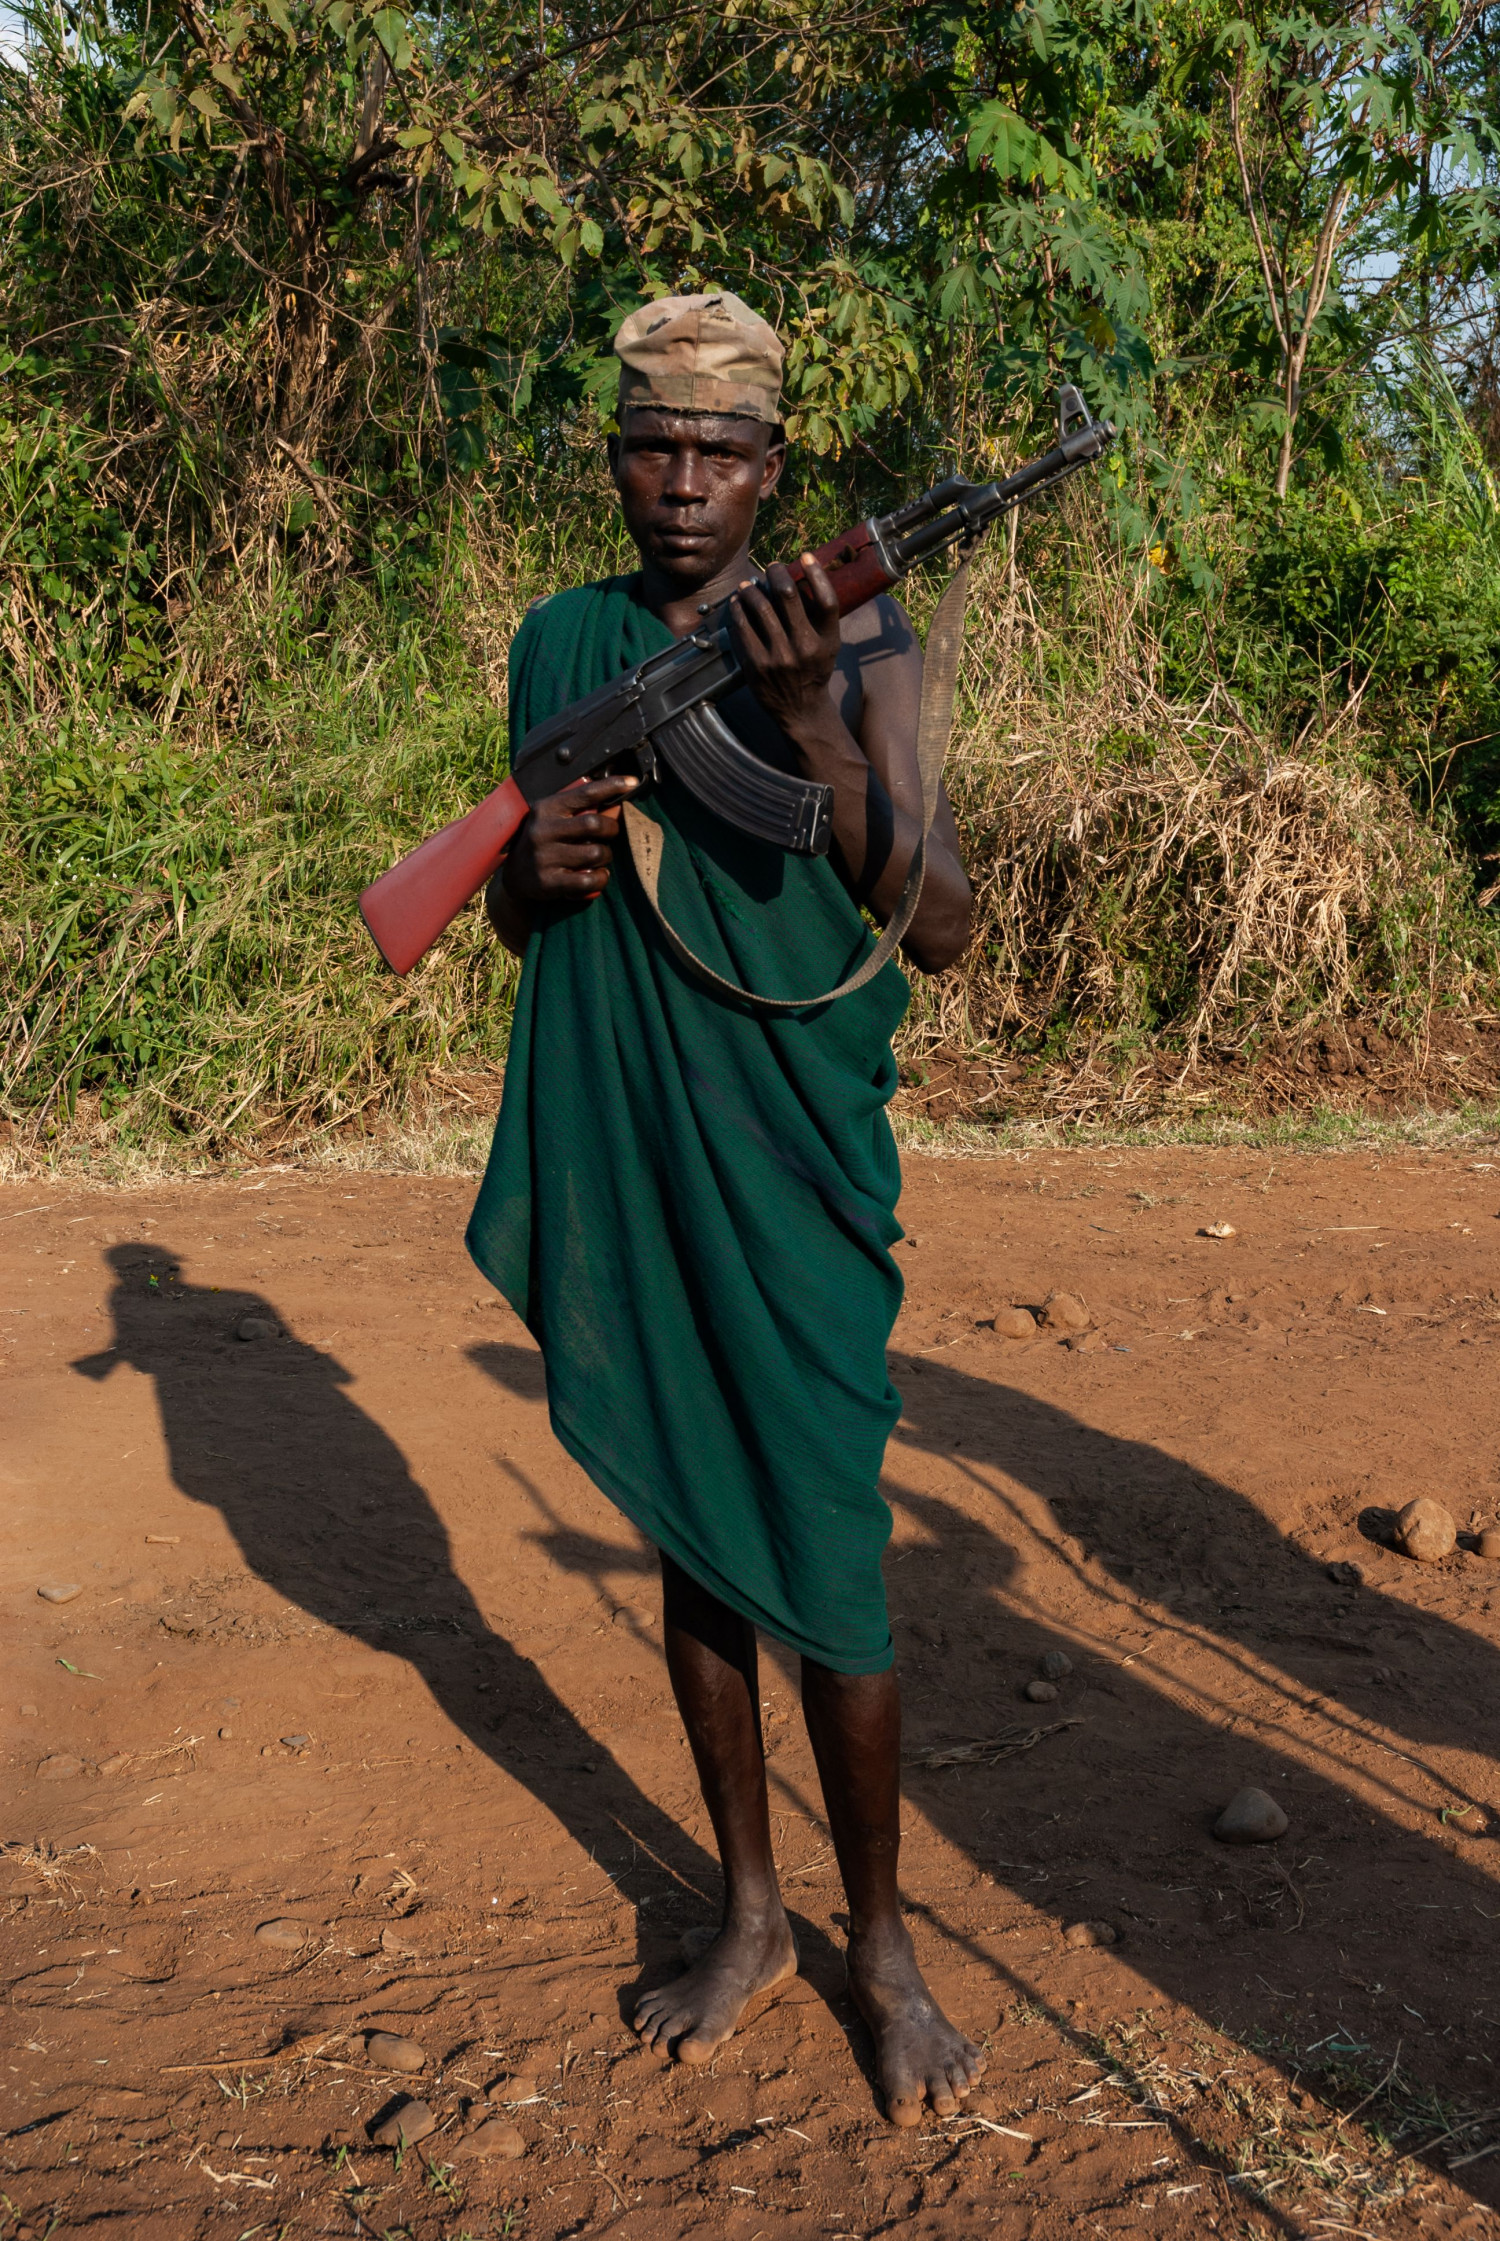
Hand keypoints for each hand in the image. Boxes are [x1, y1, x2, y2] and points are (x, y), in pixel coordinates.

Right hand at [502, 772, 639, 908]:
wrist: (515, 875)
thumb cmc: (543, 841)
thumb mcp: (553, 818)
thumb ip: (578, 810)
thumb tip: (616, 804)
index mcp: (546, 808)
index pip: (585, 793)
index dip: (612, 786)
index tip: (632, 782)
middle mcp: (543, 830)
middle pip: (594, 824)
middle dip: (611, 829)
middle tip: (609, 834)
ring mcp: (544, 857)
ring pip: (596, 853)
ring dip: (606, 855)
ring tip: (600, 857)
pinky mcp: (549, 882)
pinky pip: (589, 880)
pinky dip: (601, 878)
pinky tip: (598, 875)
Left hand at [729, 555, 841, 744]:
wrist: (800, 710)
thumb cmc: (814, 670)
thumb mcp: (828, 646)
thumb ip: (819, 617)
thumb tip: (800, 576)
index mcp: (827, 641)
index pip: (827, 600)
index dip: (816, 573)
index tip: (806, 557)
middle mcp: (804, 647)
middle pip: (788, 595)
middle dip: (777, 573)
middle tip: (772, 567)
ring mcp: (778, 657)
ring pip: (760, 607)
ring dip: (752, 588)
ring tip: (750, 583)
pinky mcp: (756, 665)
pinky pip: (742, 628)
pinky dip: (738, 609)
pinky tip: (738, 601)